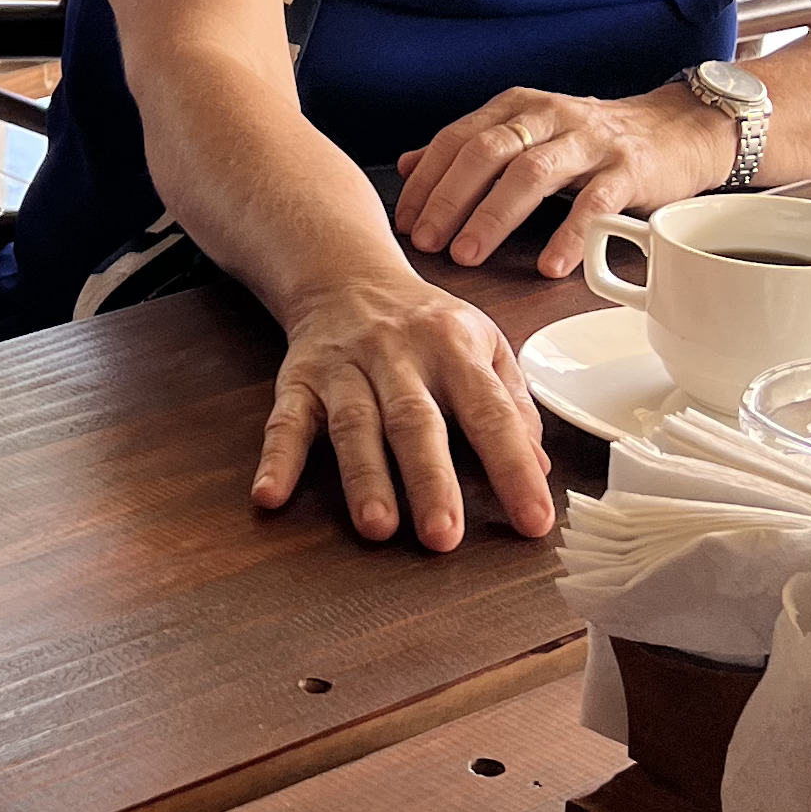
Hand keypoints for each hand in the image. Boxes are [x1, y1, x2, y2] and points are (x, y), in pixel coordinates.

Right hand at [256, 269, 553, 552]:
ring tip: (378, 527)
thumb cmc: (424, 323)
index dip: (514, 467)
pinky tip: (270, 494)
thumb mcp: (483, 343)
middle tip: (444, 536)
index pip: (491, 413)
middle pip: (415, 421)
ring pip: (354, 424)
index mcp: (454, 347)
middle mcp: (398, 355)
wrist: (346, 275)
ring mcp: (344, 367)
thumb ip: (514, 404)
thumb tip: (540, 467)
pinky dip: (277, 458)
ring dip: (364, 477)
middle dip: (430, 480)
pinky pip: (285, 419)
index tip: (534, 520)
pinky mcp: (299, 379)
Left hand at [395, 81, 736, 278]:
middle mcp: (549, 117)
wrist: (676, 129)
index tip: (406, 221)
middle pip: (487, 152)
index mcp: (517, 107)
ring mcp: (590, 141)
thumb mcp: (527, 133)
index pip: (458, 139)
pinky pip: (595, 203)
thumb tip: (407, 166)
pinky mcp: (629, 169)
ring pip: (532, 174)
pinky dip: (570, 235)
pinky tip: (550, 265)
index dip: (428, 181)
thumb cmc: (591, 140)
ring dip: (494, 217)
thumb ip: (471, 148)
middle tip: (427, 242)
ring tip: (468, 254)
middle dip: (451, 199)